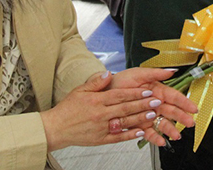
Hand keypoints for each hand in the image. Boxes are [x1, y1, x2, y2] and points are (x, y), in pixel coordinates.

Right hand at [40, 70, 188, 150]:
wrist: (56, 128)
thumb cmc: (67, 109)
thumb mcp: (80, 90)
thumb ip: (96, 82)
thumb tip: (109, 73)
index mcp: (96, 100)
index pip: (120, 95)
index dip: (135, 92)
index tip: (147, 90)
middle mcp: (100, 114)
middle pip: (125, 108)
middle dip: (143, 104)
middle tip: (157, 101)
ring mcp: (101, 128)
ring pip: (124, 123)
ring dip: (140, 119)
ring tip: (153, 115)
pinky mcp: (100, 139)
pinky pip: (118, 137)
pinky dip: (130, 135)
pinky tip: (141, 132)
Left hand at [108, 68, 197, 145]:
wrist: (104, 92)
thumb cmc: (121, 82)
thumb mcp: (138, 74)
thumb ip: (155, 73)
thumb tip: (171, 71)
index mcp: (157, 91)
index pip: (174, 96)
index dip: (184, 102)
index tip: (192, 107)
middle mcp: (154, 104)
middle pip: (171, 111)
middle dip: (181, 117)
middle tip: (189, 123)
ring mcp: (148, 115)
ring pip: (162, 123)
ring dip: (170, 130)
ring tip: (176, 135)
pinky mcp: (140, 125)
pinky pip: (149, 132)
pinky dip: (155, 138)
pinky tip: (161, 141)